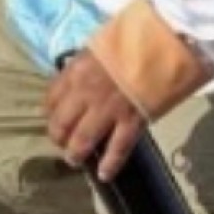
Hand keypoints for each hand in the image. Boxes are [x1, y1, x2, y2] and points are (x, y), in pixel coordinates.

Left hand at [44, 49, 146, 181]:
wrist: (164, 42)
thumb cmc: (132, 39)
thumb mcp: (98, 46)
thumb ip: (84, 65)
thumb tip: (73, 79)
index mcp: (75, 71)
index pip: (51, 98)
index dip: (49, 112)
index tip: (51, 118)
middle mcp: (85, 93)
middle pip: (62, 123)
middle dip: (58, 137)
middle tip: (60, 143)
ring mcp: (108, 110)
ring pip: (83, 140)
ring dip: (75, 153)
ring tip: (73, 160)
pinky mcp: (131, 122)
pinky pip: (117, 149)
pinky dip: (109, 164)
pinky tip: (104, 174)